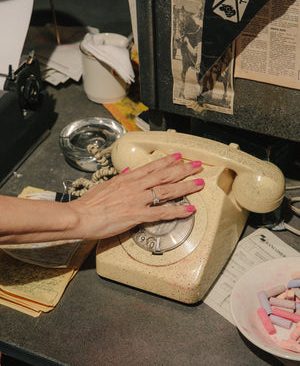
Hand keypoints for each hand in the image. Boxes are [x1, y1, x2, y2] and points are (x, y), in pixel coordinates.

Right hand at [69, 153, 203, 239]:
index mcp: (127, 179)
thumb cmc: (89, 204)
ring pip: (166, 191)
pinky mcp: (137, 215)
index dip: (167, 161)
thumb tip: (128, 172)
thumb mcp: (105, 186)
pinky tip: (189, 210)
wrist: (80, 216)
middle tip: (197, 165)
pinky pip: (161, 213)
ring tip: (199, 184)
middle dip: (182, 170)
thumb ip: (119, 179)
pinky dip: (177, 211)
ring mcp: (137, 200)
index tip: (178, 156)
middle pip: (163, 176)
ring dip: (185, 187)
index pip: (151, 167)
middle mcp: (135, 186)